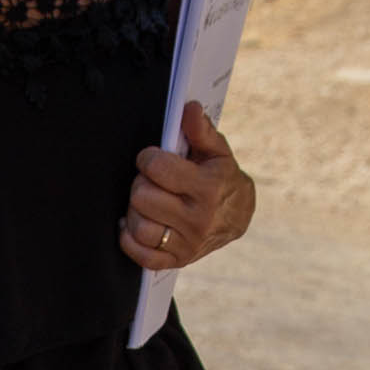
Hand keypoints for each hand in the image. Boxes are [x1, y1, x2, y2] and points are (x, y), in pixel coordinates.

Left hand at [119, 101, 255, 272]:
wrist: (238, 216)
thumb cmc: (222, 178)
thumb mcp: (217, 151)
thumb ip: (201, 130)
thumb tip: (189, 109)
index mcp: (208, 188)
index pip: (157, 168)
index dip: (148, 158)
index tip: (152, 158)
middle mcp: (198, 219)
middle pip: (142, 197)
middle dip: (141, 183)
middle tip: (151, 181)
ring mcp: (188, 243)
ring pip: (139, 226)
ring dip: (135, 210)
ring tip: (147, 201)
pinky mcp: (177, 260)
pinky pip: (141, 255)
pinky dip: (130, 239)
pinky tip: (136, 223)